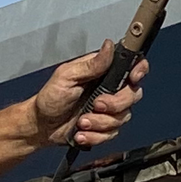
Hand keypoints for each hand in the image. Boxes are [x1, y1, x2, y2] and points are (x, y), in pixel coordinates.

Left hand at [30, 44, 150, 150]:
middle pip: (133, 95)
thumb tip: (109, 46)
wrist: (41, 126)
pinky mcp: (104, 127)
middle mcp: (110, 89)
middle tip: (96, 105)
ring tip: (81, 122)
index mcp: (104, 72)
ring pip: (123, 118)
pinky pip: (111, 134)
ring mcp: (108, 110)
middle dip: (115, 104)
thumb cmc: (50, 98)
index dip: (139, 71)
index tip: (133, 78)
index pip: (132, 66)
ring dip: (100, 123)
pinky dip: (95, 136)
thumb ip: (91, 64)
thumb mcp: (67, 76)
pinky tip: (81, 132)